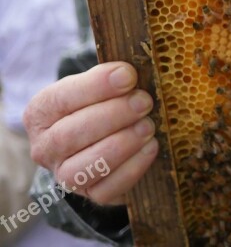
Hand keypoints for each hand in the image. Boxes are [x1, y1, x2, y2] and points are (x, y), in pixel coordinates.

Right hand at [23, 62, 158, 205]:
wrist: (112, 136)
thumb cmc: (105, 102)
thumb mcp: (102, 84)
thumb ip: (111, 78)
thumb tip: (128, 74)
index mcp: (41, 112)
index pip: (60, 99)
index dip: (95, 87)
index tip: (128, 76)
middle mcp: (45, 147)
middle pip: (69, 135)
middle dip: (112, 116)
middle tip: (144, 102)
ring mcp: (65, 175)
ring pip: (83, 168)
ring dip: (121, 144)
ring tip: (148, 126)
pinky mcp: (90, 195)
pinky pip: (106, 190)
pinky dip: (132, 168)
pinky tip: (150, 147)